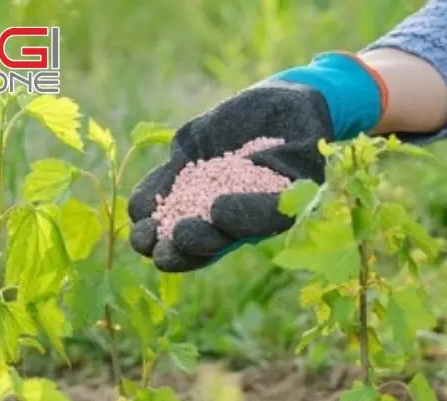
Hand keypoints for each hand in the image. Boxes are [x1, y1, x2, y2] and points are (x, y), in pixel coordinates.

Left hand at [128, 53, 385, 271]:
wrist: (290, 107)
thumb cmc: (305, 143)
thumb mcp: (300, 173)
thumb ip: (269, 201)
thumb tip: (215, 215)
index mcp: (254, 224)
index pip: (227, 241)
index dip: (211, 239)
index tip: (213, 212)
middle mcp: (225, 216)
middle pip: (193, 244)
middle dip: (176, 248)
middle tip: (164, 239)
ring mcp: (200, 193)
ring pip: (167, 226)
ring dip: (152, 234)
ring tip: (144, 233)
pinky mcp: (183, 167)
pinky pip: (156, 192)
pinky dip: (146, 200)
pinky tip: (141, 206)